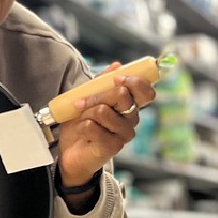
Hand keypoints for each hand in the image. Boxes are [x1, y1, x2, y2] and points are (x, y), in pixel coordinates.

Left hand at [56, 65, 157, 186]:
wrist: (71, 152)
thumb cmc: (82, 124)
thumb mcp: (89, 98)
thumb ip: (102, 83)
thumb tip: (117, 65)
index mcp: (130, 106)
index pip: (146, 92)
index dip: (135, 82)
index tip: (118, 78)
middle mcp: (131, 120)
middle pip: (122, 96)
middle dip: (97, 95)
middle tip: (80, 103)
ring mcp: (124, 134)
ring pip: (104, 111)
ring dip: (86, 113)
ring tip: (83, 121)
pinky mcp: (112, 147)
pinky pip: (93, 127)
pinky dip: (82, 126)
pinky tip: (83, 133)